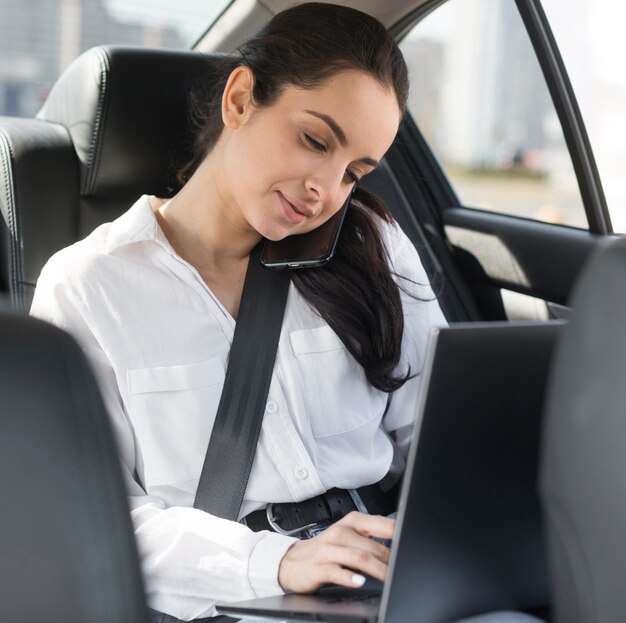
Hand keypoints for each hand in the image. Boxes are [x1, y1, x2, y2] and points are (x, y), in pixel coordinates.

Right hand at [277, 511, 394, 592]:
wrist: (292, 561)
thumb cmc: (327, 549)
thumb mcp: (350, 537)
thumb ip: (373, 538)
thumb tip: (403, 545)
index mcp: (352, 521)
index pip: (382, 524)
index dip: (400, 534)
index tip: (414, 543)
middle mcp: (340, 532)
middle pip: (372, 546)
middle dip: (391, 560)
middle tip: (405, 569)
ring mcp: (328, 549)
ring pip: (358, 557)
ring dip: (377, 569)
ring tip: (390, 578)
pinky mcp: (317, 567)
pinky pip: (336, 571)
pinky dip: (349, 577)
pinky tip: (358, 581)